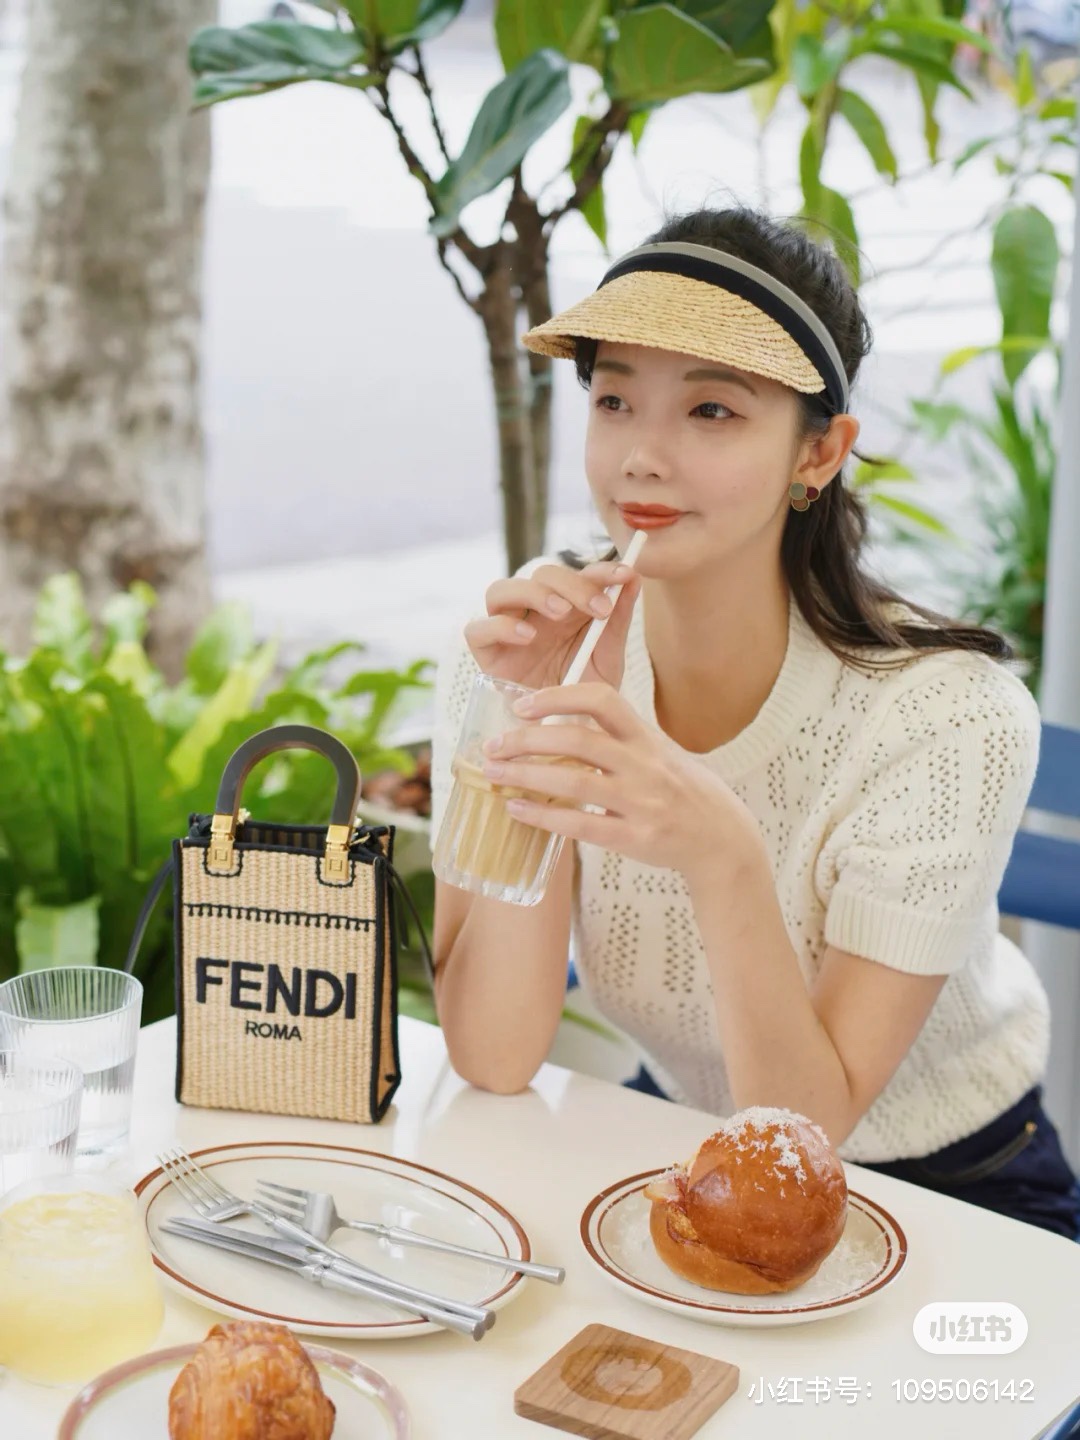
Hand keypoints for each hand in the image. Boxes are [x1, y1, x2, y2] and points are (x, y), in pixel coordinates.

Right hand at [464, 559, 641, 691]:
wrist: (565, 737)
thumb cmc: (584, 696)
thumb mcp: (607, 659)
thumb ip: (617, 620)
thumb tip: (635, 578)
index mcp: (567, 608)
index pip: (579, 575)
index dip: (601, 571)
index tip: (625, 576)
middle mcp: (533, 613)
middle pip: (541, 575)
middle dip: (573, 584)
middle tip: (598, 608)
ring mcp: (506, 630)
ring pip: (501, 590)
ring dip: (533, 593)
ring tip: (560, 612)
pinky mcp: (485, 654)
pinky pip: (477, 630)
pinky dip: (501, 626)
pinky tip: (527, 637)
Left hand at [480, 682, 764, 878]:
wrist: (722, 839)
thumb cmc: (683, 791)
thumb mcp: (660, 752)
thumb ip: (619, 738)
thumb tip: (560, 723)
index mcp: (647, 737)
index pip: (603, 699)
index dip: (559, 696)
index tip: (523, 704)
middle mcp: (644, 765)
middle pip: (579, 740)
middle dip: (528, 739)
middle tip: (493, 744)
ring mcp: (640, 802)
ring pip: (574, 782)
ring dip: (526, 775)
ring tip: (493, 774)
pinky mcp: (634, 839)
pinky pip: (581, 825)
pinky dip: (543, 816)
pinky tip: (516, 809)